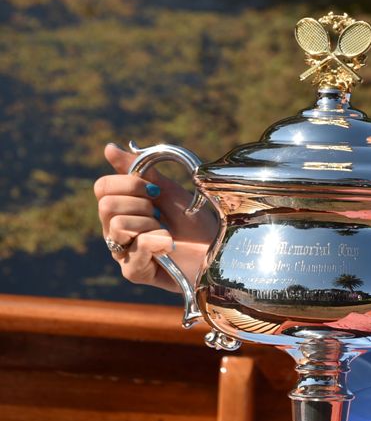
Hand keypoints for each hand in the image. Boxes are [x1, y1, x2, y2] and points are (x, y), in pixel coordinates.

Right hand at [93, 143, 217, 292]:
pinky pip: (134, 250)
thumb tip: (108, 147)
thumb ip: (139, 169)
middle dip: (141, 204)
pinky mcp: (134, 273)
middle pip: (106, 205)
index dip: (129, 183)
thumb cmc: (195, 222)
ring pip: (117, 226)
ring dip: (151, 225)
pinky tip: (169, 247)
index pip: (102, 187)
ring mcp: (122, 253)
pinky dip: (157, 243)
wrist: (219, 249)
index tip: (154, 190)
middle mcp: (114, 231)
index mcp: (120, 209)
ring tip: (168, 234)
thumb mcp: (168, 190)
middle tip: (161, 214)